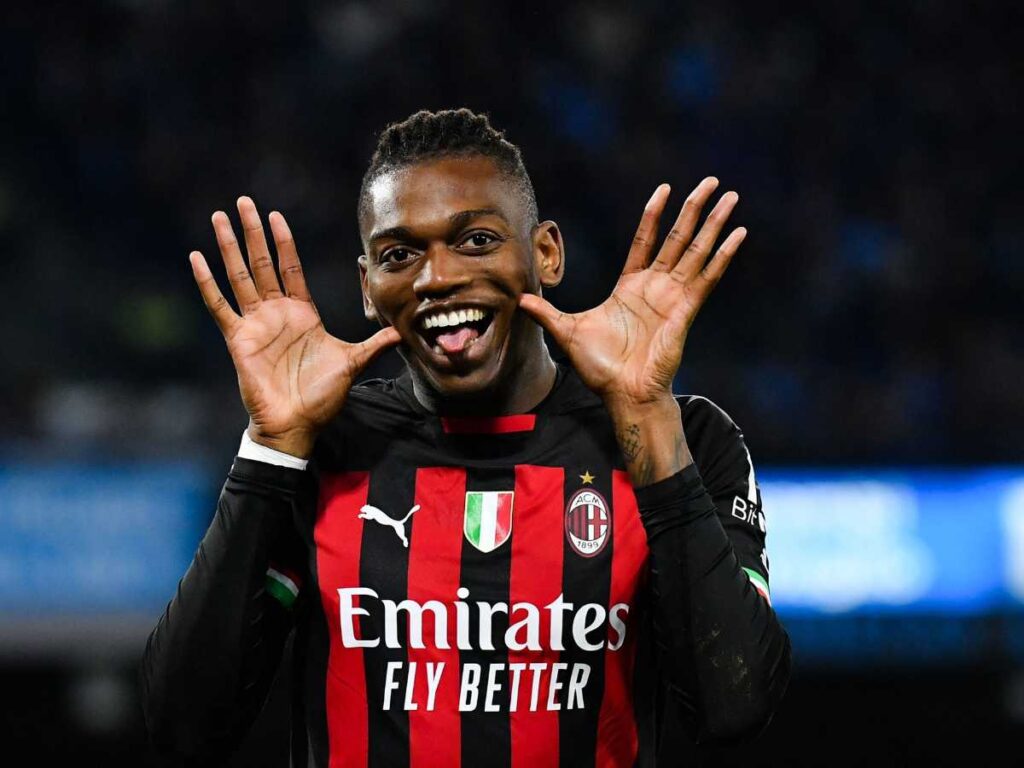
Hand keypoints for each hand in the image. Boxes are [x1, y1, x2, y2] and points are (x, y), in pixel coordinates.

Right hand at [190, 197, 398, 457]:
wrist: (296, 424)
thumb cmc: (321, 396)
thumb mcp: (353, 363)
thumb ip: (375, 344)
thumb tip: (403, 332)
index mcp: (303, 312)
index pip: (291, 267)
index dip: (284, 241)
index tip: (275, 214)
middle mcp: (277, 312)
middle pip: (263, 262)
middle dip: (253, 232)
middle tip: (243, 201)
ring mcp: (255, 323)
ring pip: (240, 276)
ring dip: (229, 247)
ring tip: (219, 217)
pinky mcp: (238, 339)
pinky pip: (220, 306)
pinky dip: (208, 283)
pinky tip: (196, 258)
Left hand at [519, 177, 744, 410]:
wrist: (623, 393)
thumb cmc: (600, 367)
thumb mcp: (567, 332)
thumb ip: (547, 312)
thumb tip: (519, 298)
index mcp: (630, 286)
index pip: (645, 240)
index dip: (654, 214)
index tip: (664, 188)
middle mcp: (656, 287)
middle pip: (678, 237)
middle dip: (694, 208)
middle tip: (711, 181)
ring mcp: (673, 297)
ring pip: (697, 251)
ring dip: (714, 223)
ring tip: (730, 196)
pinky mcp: (686, 310)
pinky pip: (707, 278)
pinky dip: (723, 256)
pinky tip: (738, 234)